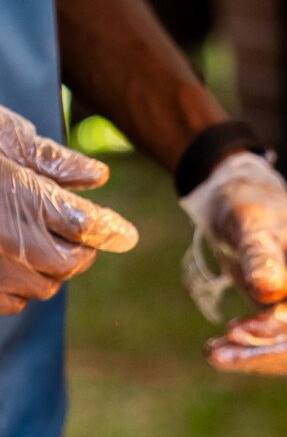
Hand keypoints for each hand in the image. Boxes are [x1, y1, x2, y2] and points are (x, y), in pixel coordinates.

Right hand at [0, 106, 136, 315]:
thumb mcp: (3, 135)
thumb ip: (50, 161)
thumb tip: (97, 177)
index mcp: (22, 198)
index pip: (87, 225)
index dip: (110, 230)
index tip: (125, 233)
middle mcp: (9, 241)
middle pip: (68, 264)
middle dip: (77, 251)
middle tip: (75, 235)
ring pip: (42, 287)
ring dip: (47, 270)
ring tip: (34, 244)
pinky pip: (11, 301)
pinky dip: (18, 286)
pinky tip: (7, 262)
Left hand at [180, 152, 286, 374]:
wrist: (243, 206)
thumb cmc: (246, 205)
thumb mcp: (248, 219)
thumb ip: (259, 253)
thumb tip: (270, 292)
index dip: (273, 325)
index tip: (231, 330)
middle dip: (259, 349)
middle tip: (215, 352)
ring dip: (254, 359)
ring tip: (213, 353)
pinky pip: (280, 350)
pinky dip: (252, 355)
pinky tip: (222, 350)